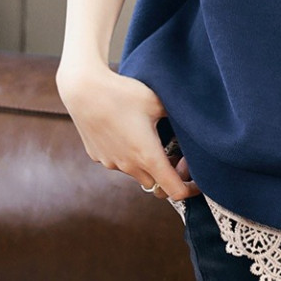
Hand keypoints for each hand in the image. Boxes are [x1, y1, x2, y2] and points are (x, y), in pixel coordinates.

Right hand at [56, 58, 200, 200]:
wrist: (83, 90)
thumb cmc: (123, 93)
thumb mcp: (158, 102)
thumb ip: (178, 118)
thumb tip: (191, 124)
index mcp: (148, 156)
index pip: (175, 191)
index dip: (189, 189)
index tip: (197, 180)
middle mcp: (128, 165)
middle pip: (156, 183)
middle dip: (167, 173)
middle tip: (175, 151)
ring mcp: (110, 163)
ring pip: (136, 172)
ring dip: (146, 162)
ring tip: (150, 136)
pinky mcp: (97, 156)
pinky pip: (119, 162)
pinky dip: (128, 154)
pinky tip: (128, 130)